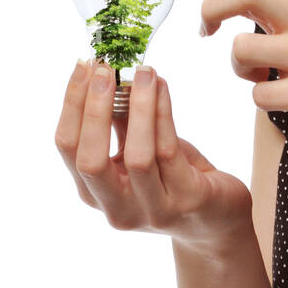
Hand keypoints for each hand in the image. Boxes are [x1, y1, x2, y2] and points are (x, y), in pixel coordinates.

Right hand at [55, 60, 252, 249]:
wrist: (218, 221)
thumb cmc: (174, 179)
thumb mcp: (140, 150)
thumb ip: (121, 123)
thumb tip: (109, 75)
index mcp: (96, 193)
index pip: (69, 148)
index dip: (72, 105)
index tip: (83, 66)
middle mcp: (118, 208)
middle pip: (90, 161)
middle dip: (93, 110)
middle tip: (104, 69)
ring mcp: (153, 210)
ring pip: (137, 156)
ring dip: (138, 107)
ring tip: (143, 71)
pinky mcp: (187, 201)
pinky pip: (170, 152)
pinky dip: (163, 115)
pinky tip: (163, 88)